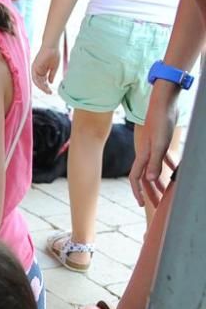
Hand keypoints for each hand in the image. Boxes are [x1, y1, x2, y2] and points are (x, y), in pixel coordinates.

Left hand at [31, 45, 60, 93]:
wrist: (53, 46)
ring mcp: (35, 68)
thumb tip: (50, 83)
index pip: (42, 81)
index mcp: (42, 70)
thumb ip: (51, 75)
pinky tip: (44, 85)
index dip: (46, 87)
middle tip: (49, 92)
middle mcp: (37, 70)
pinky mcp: (34, 67)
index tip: (50, 91)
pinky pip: (35, 77)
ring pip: (36, 81)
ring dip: (42, 87)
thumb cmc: (54, 54)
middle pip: (39, 82)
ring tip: (47, 91)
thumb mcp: (54, 67)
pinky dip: (38, 82)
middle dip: (44, 88)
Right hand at [129, 85, 178, 206]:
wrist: (163, 103)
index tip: (142, 204)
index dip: (138, 192)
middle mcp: (145, 154)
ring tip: (167, 192)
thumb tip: (149, 180)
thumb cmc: (161, 122)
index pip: (136, 178)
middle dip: (151, 192)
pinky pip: (163, 159)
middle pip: (145, 178)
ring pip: (154, 170)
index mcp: (143, 156)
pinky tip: (173, 170)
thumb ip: (154, 162)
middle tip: (158, 205)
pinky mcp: (160, 142)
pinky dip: (167, 166)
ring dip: (159, 182)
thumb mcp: (160, 144)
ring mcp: (153, 148)